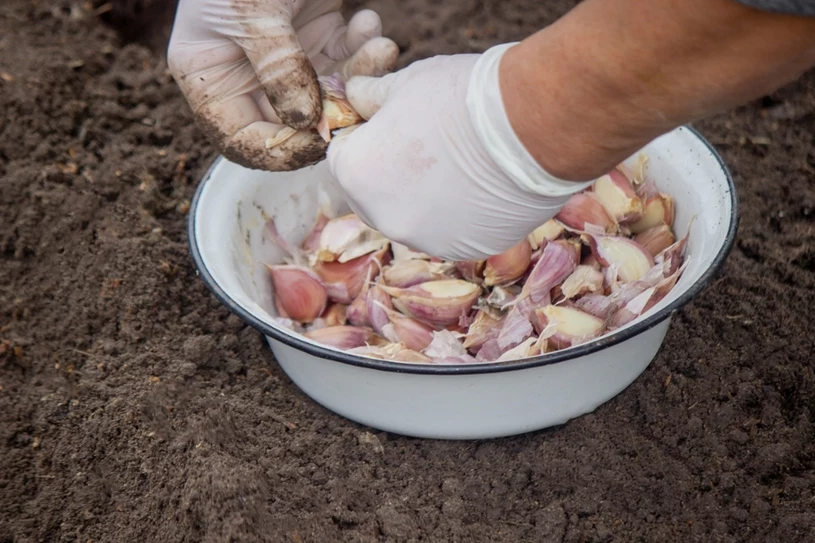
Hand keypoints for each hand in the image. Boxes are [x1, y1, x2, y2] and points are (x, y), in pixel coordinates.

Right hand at [167, 0, 398, 170]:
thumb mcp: (254, 11)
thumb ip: (279, 69)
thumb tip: (308, 125)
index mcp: (207, 74)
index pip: (239, 138)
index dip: (278, 150)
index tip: (320, 144)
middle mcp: (243, 72)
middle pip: (290, 123)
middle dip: (332, 113)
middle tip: (363, 102)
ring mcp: (282, 57)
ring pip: (327, 95)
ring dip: (359, 77)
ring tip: (380, 46)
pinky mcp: (315, 35)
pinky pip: (344, 62)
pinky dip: (363, 49)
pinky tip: (370, 22)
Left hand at [326, 44, 592, 260]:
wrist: (533, 127)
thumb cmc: (462, 97)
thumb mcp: (405, 83)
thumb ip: (371, 96)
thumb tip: (355, 93)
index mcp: (355, 175)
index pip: (342, 156)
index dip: (366, 135)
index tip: (393, 121)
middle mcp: (381, 218)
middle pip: (372, 193)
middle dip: (388, 170)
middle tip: (426, 142)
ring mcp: (425, 239)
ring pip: (412, 215)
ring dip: (424, 196)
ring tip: (460, 163)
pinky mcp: (465, 249)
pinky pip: (450, 229)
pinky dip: (459, 213)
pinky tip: (483, 185)